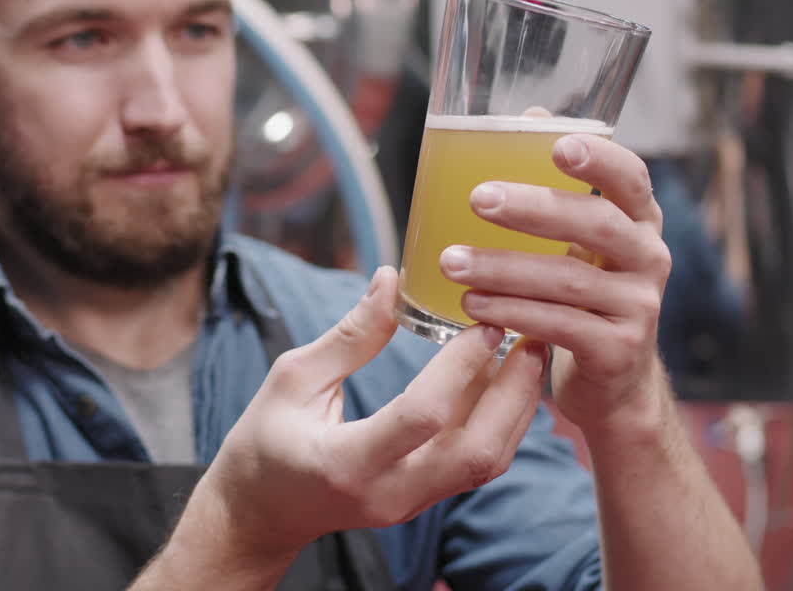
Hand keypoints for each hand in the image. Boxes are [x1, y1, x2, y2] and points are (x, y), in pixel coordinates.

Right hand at [198, 266, 547, 556]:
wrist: (261, 513)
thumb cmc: (266, 440)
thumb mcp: (293, 379)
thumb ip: (350, 336)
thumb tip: (392, 278)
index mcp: (346, 462)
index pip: (422, 417)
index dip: (460, 368)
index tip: (482, 322)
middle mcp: (388, 492)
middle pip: (476, 452)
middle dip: (513, 392)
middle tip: (530, 336)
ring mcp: (410, 503)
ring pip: (487, 462)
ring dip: (516, 406)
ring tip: (528, 351)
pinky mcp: (424, 499)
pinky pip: (476, 463)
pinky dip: (500, 420)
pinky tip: (505, 378)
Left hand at [438, 134, 670, 434]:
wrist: (614, 383)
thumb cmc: (584, 296)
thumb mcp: (579, 243)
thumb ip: (560, 187)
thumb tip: (530, 114)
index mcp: (638, 221)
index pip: (631, 178)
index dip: (600, 158)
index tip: (558, 145)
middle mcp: (648, 258)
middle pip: (596, 224)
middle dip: (533, 208)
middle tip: (477, 199)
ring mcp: (638, 307)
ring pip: (568, 279)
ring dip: (503, 268)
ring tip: (452, 262)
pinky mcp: (618, 350)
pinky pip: (560, 326)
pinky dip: (512, 313)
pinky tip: (473, 306)